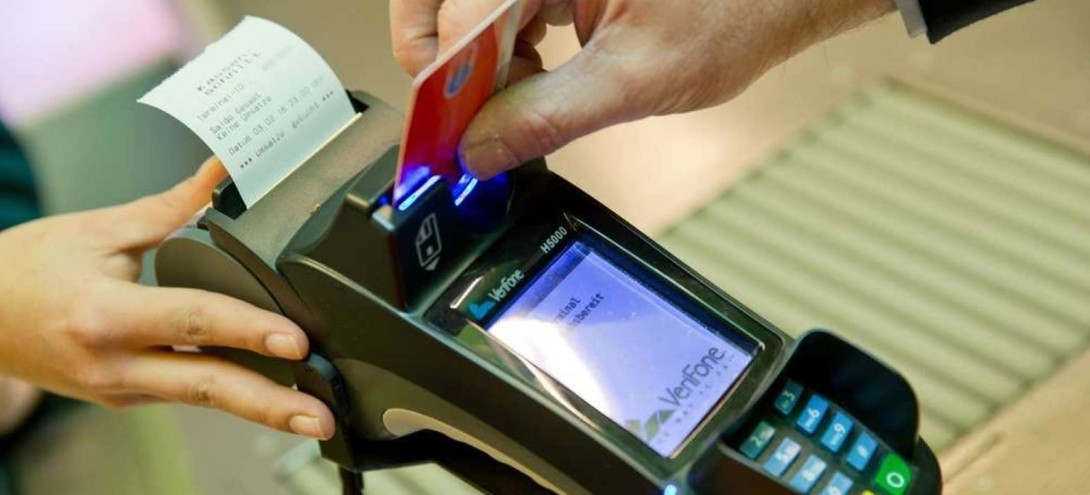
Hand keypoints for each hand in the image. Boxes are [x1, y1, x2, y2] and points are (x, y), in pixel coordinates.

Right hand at [0, 157, 333, 439]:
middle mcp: (114, 363)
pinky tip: (273, 396)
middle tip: (321, 417)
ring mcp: (121, 388)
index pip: (193, 320)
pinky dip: (231, 394)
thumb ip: (170, 207)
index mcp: (105, 315)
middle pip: (207, 386)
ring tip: (313, 418)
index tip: (295, 341)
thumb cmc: (27, 270)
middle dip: (271, 406)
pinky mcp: (127, 396)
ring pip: (203, 398)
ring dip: (261, 409)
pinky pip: (188, 392)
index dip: (248, 330)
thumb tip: (221, 171)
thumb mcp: (98, 230)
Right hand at [391, 0, 894, 177]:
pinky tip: (533, 75)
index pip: (459, 11)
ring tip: (516, 97)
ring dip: (473, 61)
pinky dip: (501, 49)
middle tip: (457, 118)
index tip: (440, 137)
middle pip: (442, 0)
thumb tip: (481, 150)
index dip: (440, 82)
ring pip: (464, 6)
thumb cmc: (732, 10)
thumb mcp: (636, 79)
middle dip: (443, 65)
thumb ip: (549, 117)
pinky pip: (497, 5)